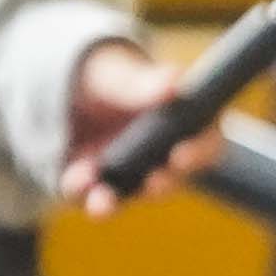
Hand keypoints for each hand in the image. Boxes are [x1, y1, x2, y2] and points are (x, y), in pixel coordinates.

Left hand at [58, 37, 225, 216]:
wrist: (67, 92)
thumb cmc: (110, 76)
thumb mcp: (120, 72)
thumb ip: (144, 81)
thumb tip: (174, 80)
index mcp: (184, 125)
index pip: (207, 143)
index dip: (201, 152)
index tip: (183, 153)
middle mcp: (163, 159)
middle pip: (174, 178)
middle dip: (164, 183)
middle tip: (154, 182)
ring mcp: (131, 178)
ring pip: (129, 196)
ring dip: (117, 201)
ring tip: (101, 203)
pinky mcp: (97, 187)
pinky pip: (91, 196)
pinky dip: (83, 191)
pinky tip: (78, 179)